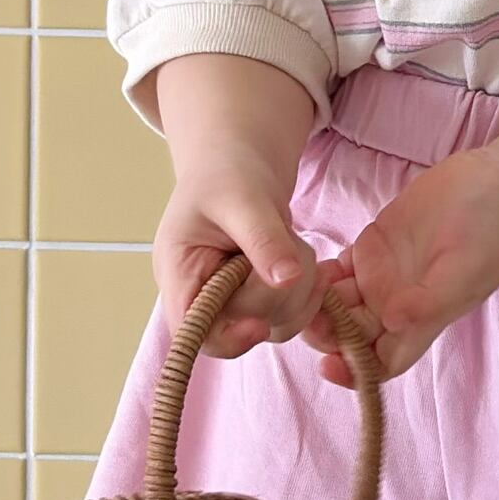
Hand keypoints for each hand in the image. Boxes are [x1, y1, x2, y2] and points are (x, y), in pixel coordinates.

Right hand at [153, 146, 319, 361]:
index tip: (261, 323)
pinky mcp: (260, 297)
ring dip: (300, 289)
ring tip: (297, 244)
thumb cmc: (227, 172)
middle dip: (278, 292)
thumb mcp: (245, 199)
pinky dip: (310, 292)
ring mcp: (233, 298)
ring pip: (275, 323)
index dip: (226, 338)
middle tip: (290, 245)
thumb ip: (264, 239)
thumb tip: (287, 279)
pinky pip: (290, 313)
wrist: (239, 161)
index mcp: (180, 272)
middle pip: (242, 326)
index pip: (193, 331)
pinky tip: (318, 266)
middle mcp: (202, 293)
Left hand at [317, 148, 498, 382]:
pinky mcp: (375, 246)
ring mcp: (384, 275)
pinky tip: (314, 265)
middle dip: (328, 334)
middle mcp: (398, 302)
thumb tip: (394, 325)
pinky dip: (323, 273)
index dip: (356, 372)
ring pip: (340, 304)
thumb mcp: (467, 269)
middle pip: (352, 335)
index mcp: (421, 318)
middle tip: (308, 316)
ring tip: (307, 289)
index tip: (329, 364)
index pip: (383, 362)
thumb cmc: (493, 232)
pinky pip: (339, 270)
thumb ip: (429, 300)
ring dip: (320, 304)